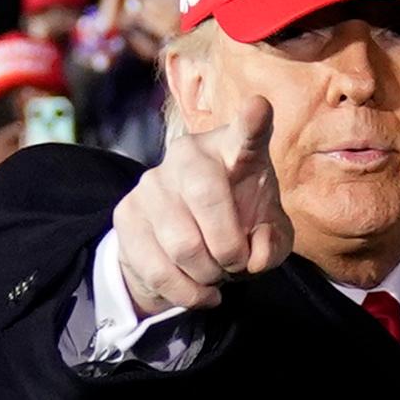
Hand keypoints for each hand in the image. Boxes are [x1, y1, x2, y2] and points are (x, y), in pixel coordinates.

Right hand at [113, 89, 285, 314]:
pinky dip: (186, 291)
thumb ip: (273, 244)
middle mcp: (188, 155)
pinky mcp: (126, 213)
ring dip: (207, 275)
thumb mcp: (268, 238)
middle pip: (206, 196)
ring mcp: (152, 182)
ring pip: (182, 244)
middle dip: (228, 247)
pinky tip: (199, 290)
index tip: (259, 108)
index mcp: (233, 150)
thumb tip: (255, 256)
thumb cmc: (237, 229)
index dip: (252, 122)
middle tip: (236, 264)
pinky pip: (158, 267)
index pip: (245, 132)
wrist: (182, 248)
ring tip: (215, 275)